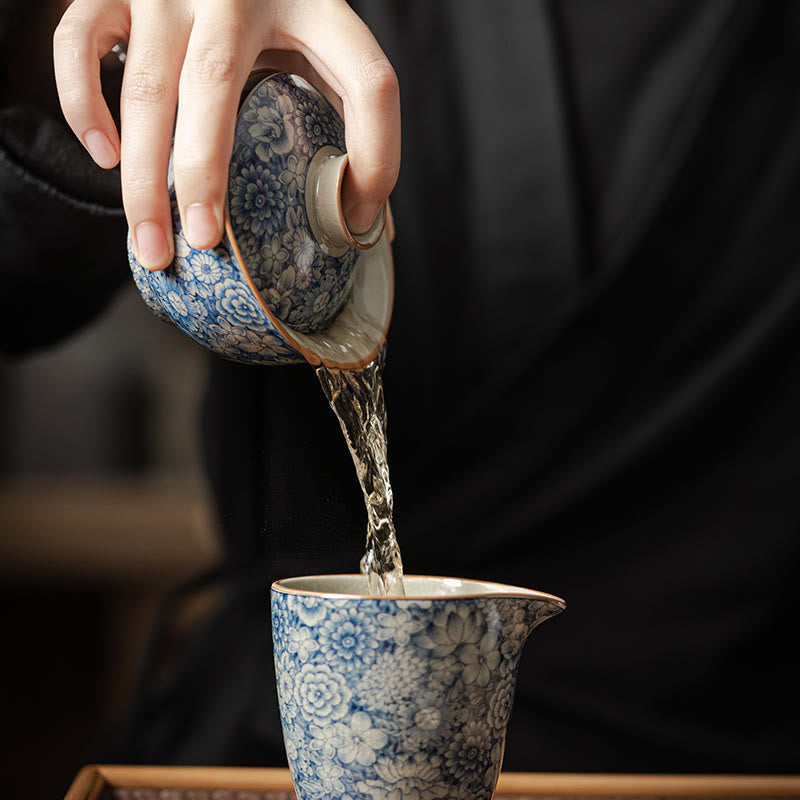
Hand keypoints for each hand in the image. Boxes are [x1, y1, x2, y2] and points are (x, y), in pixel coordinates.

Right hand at [53, 0, 400, 268]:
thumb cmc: (279, 13)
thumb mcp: (324, 52)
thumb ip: (349, 124)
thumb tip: (364, 226)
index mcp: (316, 7)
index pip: (369, 82)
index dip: (379, 157)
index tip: (355, 218)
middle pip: (215, 86)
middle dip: (204, 176)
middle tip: (201, 244)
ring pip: (143, 86)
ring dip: (141, 178)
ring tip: (151, 245)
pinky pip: (79, 44)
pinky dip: (85, 106)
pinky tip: (105, 155)